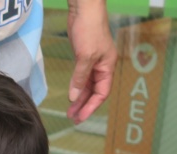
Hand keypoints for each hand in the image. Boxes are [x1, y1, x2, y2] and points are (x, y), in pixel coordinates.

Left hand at [66, 0, 116, 122]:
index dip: (91, 106)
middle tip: (73, 119)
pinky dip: (76, 89)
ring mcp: (93, 63)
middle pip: (94, 92)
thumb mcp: (85, 56)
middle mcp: (102, 67)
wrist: (84, 10)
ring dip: (79, 100)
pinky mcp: (83, 59)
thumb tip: (74, 97)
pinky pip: (81, 79)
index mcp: (108, 66)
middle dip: (84, 106)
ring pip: (87, 87)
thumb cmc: (90, 29)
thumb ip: (80, 77)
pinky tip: (71, 97)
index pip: (102, 93)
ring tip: (69, 113)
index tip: (80, 117)